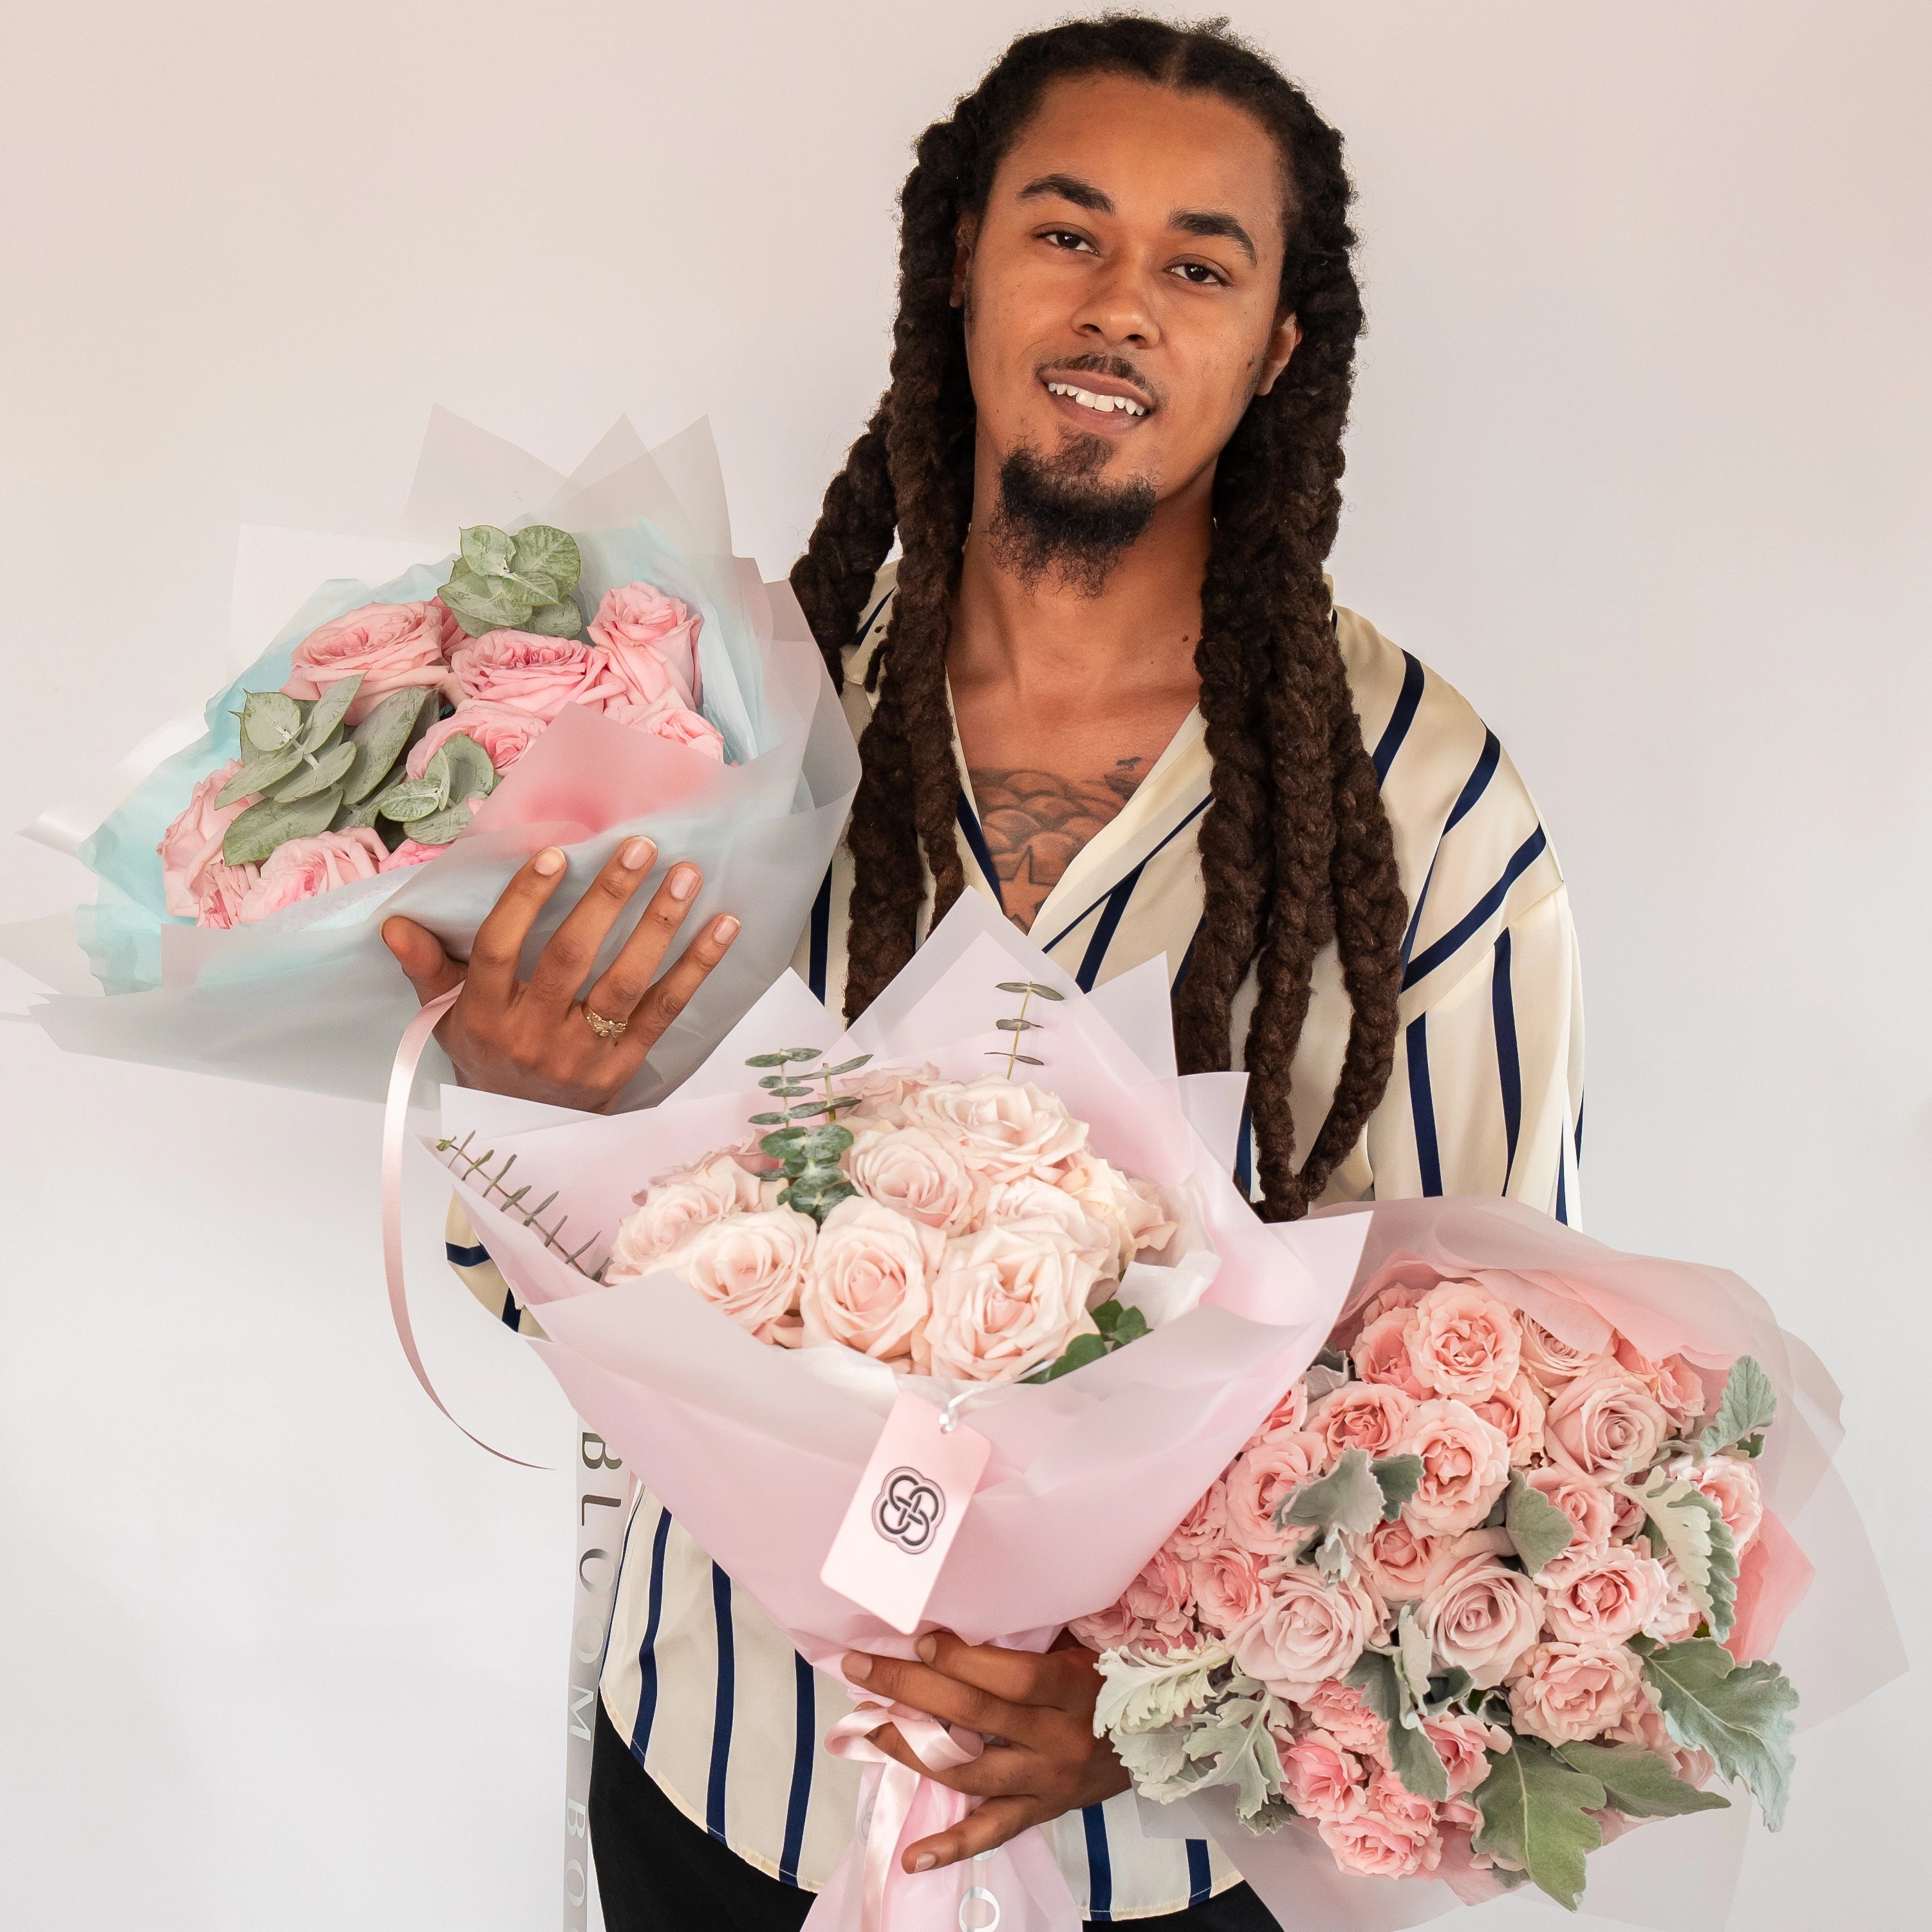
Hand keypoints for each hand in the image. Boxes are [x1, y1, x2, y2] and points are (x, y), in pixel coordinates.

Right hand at [381, 835, 738, 1111]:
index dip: (524, 903)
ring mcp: (584, 1053)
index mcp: (485, 1016)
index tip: (555, 855)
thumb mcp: (444, 1016)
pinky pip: (666, 1011)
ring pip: (626, 985)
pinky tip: (724, 925)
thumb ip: (426, 967)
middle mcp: (534, 1035)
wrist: (522, 1133)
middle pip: (572, 960)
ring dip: (660, 926)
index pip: (500, 952)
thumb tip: (394, 923)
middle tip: (639, 847)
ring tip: (686, 875)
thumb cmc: (485, 1053)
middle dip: (608, 900)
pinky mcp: (627, 1064)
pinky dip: (697, 967)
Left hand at [841, 1630, 1127, 1871]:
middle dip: (912, 1689)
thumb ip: (1035, 1636)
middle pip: (977, 1717)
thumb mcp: (1085, 1643)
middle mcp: (1060, 1739)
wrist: (1162, 1736)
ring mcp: (1049, 1782)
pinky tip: (914, 1856)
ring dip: (912, 1749)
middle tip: (863, 1669)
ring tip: (868, 1727)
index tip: (922, 1640)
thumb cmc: (1113, 1673)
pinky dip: (953, 1846)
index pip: (1012, 1677)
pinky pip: (995, 1831)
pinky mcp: (1044, 1811)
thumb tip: (963, 1614)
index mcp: (1077, 1688)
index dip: (963, 1660)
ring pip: (971, 1771)